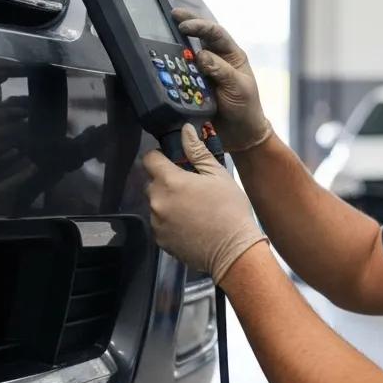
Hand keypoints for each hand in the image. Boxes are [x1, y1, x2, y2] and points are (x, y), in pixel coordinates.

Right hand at [0, 104, 28, 187]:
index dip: (14, 112)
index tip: (25, 110)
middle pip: (7, 128)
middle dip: (21, 125)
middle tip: (30, 122)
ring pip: (8, 141)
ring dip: (19, 136)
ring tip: (28, 132)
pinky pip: (5, 152)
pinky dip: (13, 147)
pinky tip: (18, 146)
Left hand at [143, 124, 267, 282]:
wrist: (233, 251)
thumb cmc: (230, 210)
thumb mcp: (217, 175)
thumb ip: (197, 151)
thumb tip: (185, 130)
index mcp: (169, 181)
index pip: (149, 159)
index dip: (160, 156)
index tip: (173, 161)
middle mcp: (157, 201)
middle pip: (152, 182)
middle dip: (166, 181)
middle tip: (190, 186)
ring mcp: (157, 223)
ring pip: (156, 204)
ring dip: (168, 202)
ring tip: (193, 209)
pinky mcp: (160, 241)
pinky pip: (160, 224)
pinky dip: (170, 221)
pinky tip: (190, 224)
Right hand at [172, 9, 273, 153]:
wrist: (240, 134)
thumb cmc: (245, 108)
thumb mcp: (239, 88)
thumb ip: (222, 71)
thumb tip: (202, 55)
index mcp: (232, 55)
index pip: (216, 33)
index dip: (200, 26)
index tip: (184, 26)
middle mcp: (217, 59)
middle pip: (201, 36)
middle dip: (187, 22)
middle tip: (172, 14)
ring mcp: (205, 71)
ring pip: (190, 51)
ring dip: (177, 42)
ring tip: (162, 32)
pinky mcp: (195, 84)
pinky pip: (183, 71)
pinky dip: (173, 63)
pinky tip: (162, 58)